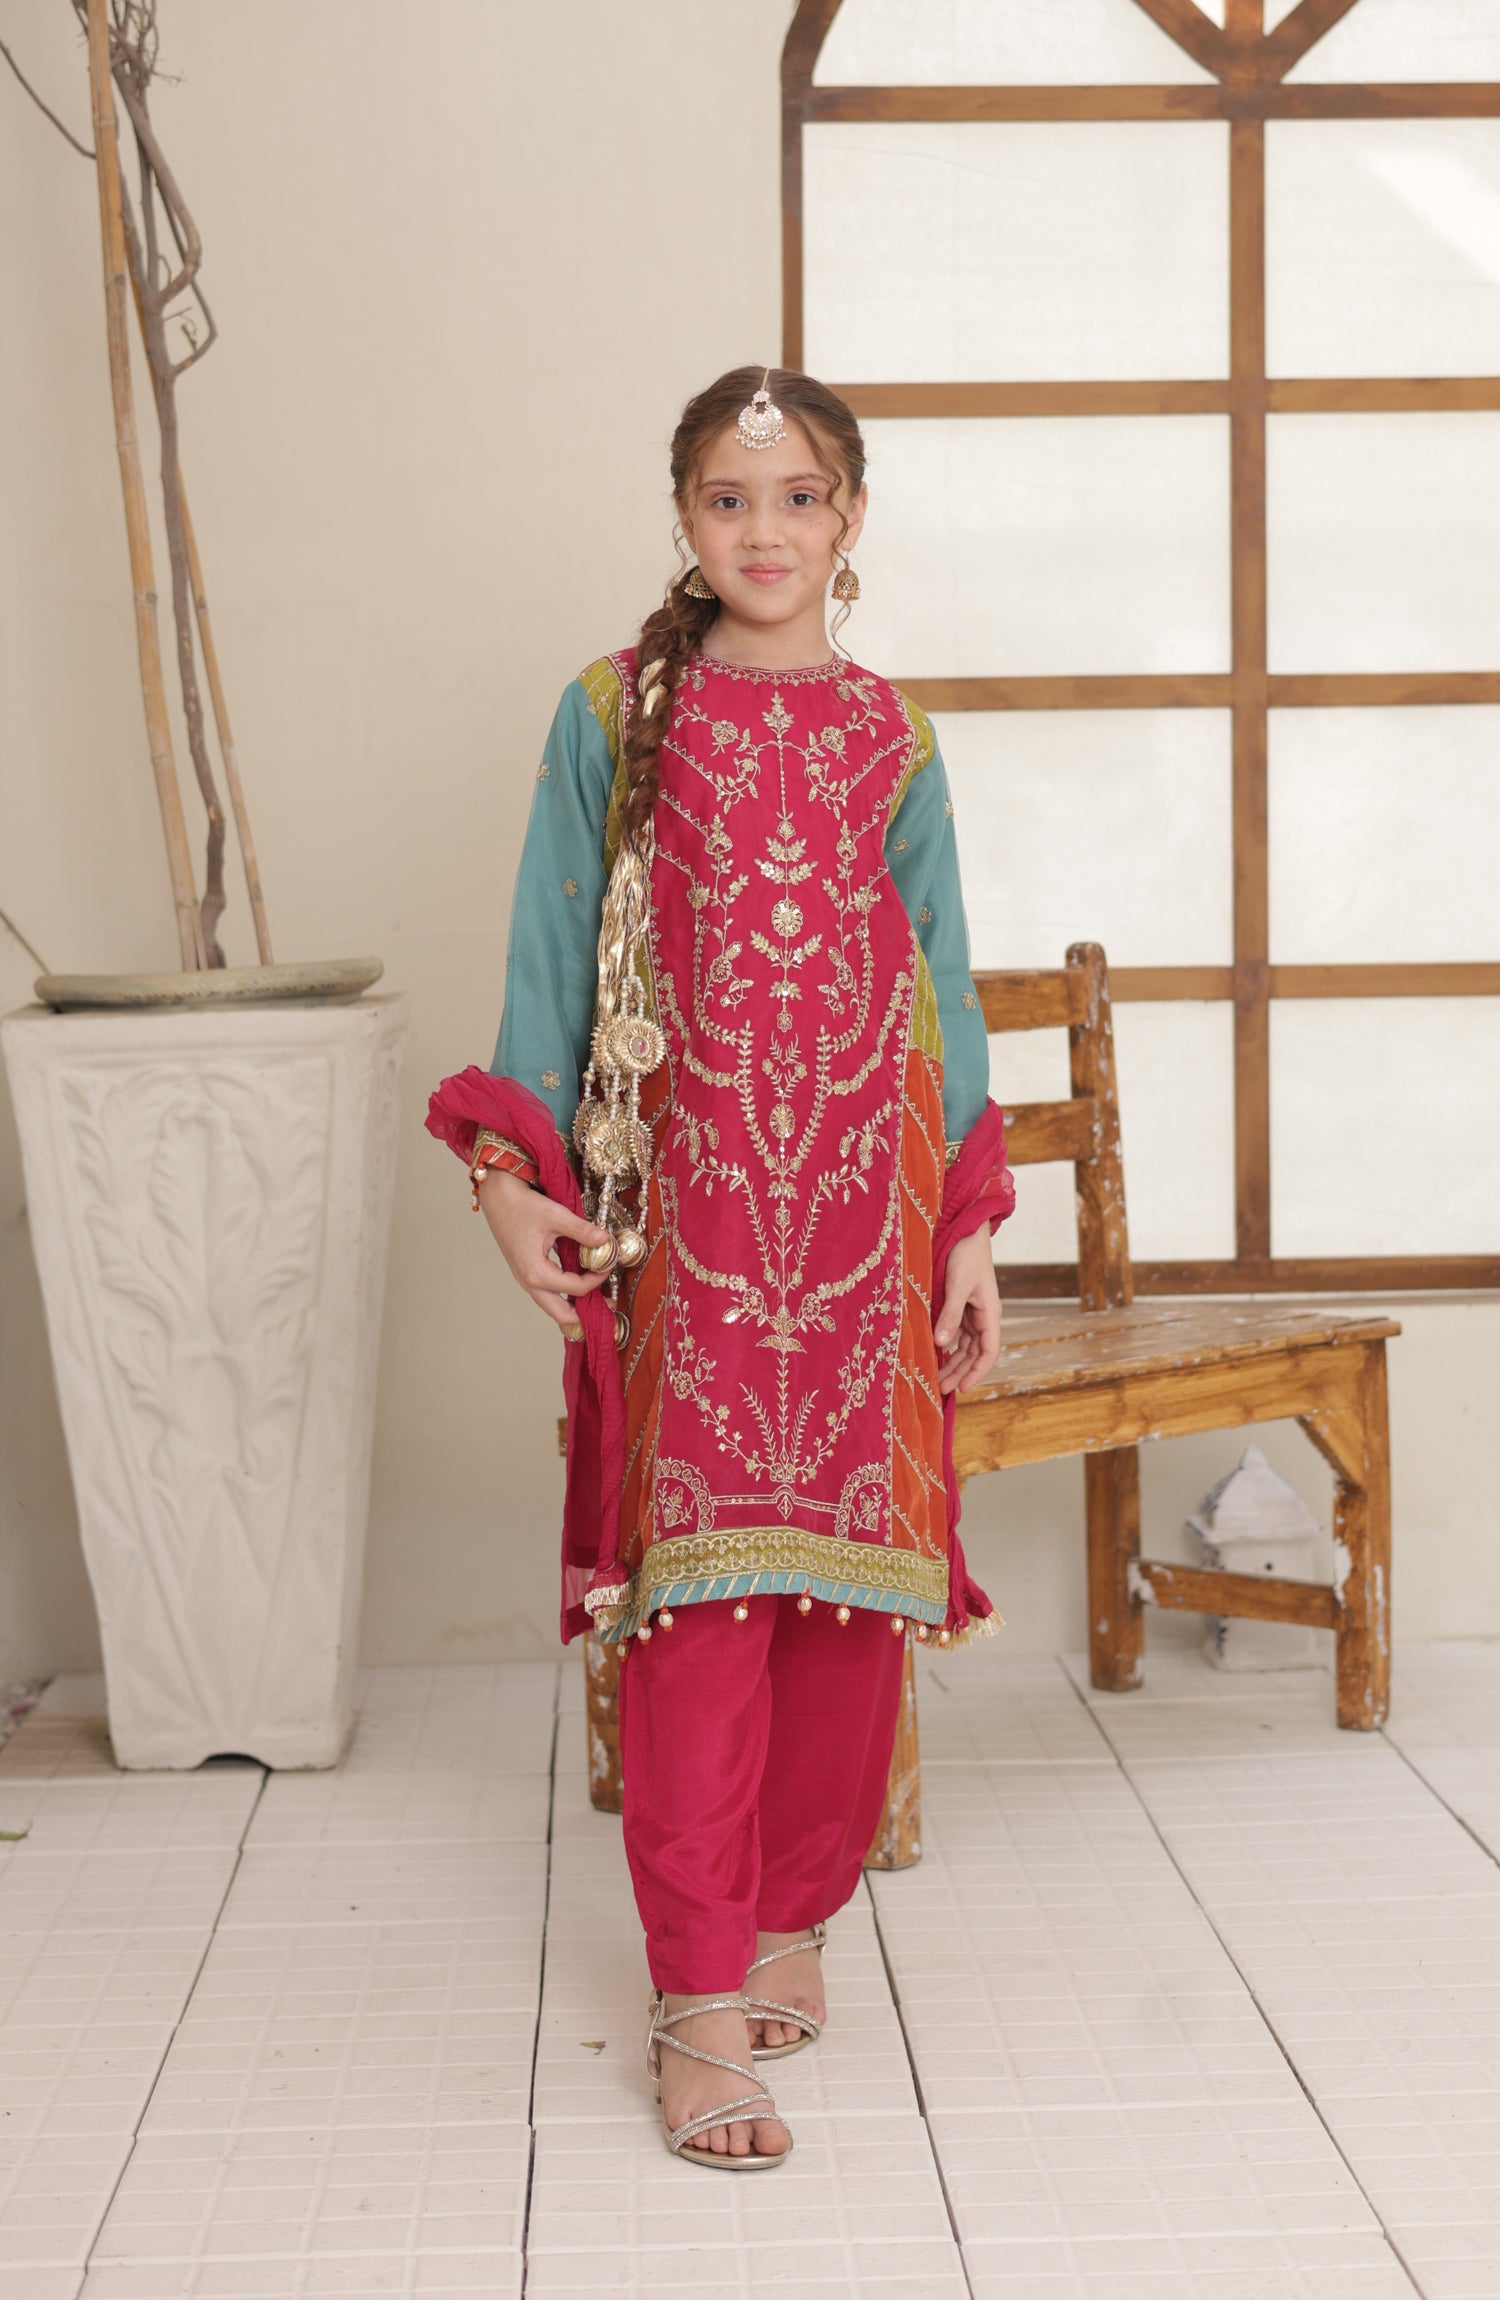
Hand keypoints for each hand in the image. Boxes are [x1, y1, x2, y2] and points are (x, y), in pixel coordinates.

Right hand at [479, 1169, 611, 1335]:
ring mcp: (525, 1279)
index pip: (576, 1288)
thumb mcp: (556, 1216)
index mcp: (536, 1272)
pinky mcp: (526, 1272)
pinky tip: (579, 1283)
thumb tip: (606, 1241)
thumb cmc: (521, 1205)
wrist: (497, 1196)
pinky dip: (565, 1295)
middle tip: (608, 1306)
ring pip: (553, 1306)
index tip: (609, 1263)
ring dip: (575, 1305)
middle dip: (585, 1314)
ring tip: (597, 1298)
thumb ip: (582, 1231)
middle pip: (561, 1315)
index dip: (598, 1279)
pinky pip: (547, 1293)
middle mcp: (529, 1282)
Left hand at [933, 1226, 1002, 1395]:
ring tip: (937, 1379)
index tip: (963, 1388)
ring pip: (964, 1345)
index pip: (988, 1350)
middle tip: (942, 1390)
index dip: (977, 1371)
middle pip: (974, 1352)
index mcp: (990, 1312)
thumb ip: (949, 1314)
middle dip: (960, 1371)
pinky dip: (947, 1345)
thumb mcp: (957, 1285)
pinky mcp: (960, 1304)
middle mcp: (983, 1315)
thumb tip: (942, 1344)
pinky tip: (934, 1355)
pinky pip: (955, 1332)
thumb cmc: (965, 1254)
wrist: (964, 1228)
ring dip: (952, 1361)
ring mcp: (971, 1311)